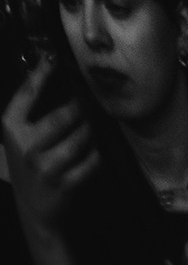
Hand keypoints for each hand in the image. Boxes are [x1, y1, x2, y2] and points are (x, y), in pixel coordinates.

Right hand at [2, 60, 99, 233]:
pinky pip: (95, 157)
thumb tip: (54, 64)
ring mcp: (45, 167)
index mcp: (12, 129)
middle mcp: (25, 147)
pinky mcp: (66, 183)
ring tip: (89, 132)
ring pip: (84, 135)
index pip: (26, 95)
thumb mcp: (24, 136)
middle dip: (84, 109)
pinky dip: (98, 153)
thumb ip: (35, 107)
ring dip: (92, 132)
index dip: (41, 73)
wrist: (37, 208)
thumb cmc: (34, 162)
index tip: (54, 56)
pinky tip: (92, 154)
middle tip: (90, 106)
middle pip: (66, 114)